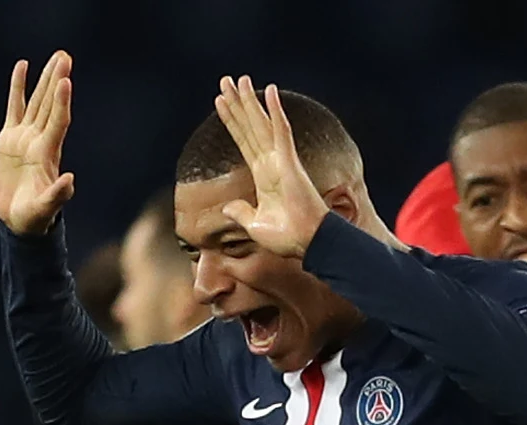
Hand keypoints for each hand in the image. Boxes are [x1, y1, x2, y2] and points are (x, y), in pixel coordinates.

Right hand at [0, 52, 78, 236]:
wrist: (19, 219)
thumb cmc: (34, 217)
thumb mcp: (44, 209)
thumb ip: (57, 195)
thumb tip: (70, 180)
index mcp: (47, 154)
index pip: (57, 121)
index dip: (61, 102)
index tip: (65, 81)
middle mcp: (39, 140)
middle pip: (50, 105)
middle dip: (57, 81)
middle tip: (65, 57)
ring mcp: (25, 137)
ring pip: (36, 102)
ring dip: (45, 80)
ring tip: (56, 57)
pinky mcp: (9, 138)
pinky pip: (14, 107)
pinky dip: (18, 88)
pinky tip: (22, 67)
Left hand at [212, 77, 328, 257]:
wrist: (306, 242)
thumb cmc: (286, 237)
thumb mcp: (255, 225)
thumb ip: (241, 213)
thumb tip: (227, 207)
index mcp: (262, 175)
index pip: (244, 141)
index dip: (232, 121)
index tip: (220, 102)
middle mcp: (271, 162)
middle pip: (250, 126)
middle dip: (237, 104)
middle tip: (226, 80)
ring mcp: (280, 159)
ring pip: (261, 123)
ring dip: (249, 101)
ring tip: (239, 79)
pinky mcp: (289, 161)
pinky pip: (281, 131)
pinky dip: (275, 111)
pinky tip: (270, 91)